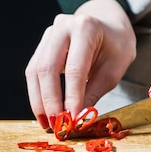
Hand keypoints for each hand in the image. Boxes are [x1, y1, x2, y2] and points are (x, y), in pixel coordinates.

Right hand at [25, 0, 135, 127]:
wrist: (109, 26)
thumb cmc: (116, 47)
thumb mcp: (113, 71)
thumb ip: (93, 93)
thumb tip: (77, 120)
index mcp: (85, 28)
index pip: (74, 68)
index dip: (71, 97)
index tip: (72, 120)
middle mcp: (62, 26)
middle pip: (47, 68)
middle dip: (49, 101)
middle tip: (56, 125)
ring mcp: (49, 34)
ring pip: (35, 70)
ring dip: (39, 100)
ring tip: (47, 123)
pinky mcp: (42, 45)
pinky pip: (34, 70)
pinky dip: (37, 93)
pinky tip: (44, 110)